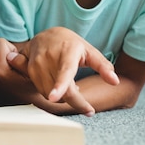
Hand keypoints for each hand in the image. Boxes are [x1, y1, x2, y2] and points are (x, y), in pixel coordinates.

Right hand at [1, 28, 118, 115]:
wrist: (46, 35)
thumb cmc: (70, 44)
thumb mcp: (89, 51)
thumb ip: (103, 66)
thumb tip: (115, 81)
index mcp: (67, 51)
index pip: (64, 71)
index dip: (59, 86)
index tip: (54, 98)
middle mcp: (49, 57)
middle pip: (61, 91)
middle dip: (76, 102)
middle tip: (88, 109)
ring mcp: (37, 63)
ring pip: (50, 94)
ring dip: (63, 98)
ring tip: (70, 87)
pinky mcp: (29, 70)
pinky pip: (42, 91)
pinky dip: (52, 93)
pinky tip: (57, 85)